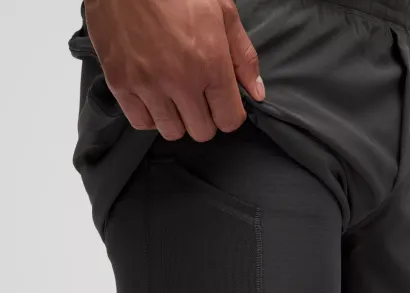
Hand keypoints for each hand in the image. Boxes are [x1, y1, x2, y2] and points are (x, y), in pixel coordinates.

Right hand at [84, 0, 264, 141]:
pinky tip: (153, 98)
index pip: (229, 120)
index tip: (224, 105)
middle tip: (200, 100)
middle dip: (206, 120)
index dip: (230, 115)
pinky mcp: (121, 84)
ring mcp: (148, 85)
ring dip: (178, 120)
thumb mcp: (223, 11)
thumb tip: (257, 93)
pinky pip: (141, 123)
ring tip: (175, 98)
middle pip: (202, 132)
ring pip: (172, 132)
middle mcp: (180, 80)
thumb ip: (243, 57)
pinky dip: (150, 116)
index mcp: (211, 62)